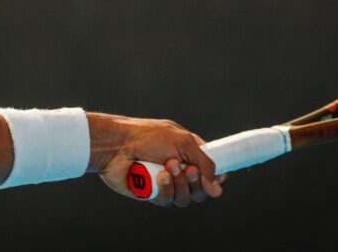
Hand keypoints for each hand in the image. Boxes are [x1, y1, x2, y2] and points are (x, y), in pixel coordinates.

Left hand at [95, 116, 224, 207]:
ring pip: (185, 198)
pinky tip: (158, 176)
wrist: (117, 144)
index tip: (220, 178)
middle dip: (196, 181)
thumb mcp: (183, 142)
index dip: (215, 176)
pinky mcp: (151, 193)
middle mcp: (177, 168)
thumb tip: (217, 189)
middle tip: (187, 169)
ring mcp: (164, 182)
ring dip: (181, 184)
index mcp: (186, 151)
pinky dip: (166, 189)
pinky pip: (168, 201)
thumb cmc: (148, 136)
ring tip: (168, 167)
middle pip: (200, 189)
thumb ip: (205, 164)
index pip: (209, 169)